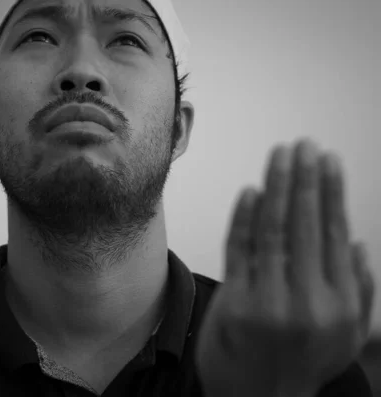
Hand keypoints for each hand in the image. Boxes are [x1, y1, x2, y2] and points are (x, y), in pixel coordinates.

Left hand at [195, 139, 374, 396]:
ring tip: (280, 156)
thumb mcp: (347, 337)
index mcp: (340, 303)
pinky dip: (244, 217)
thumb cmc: (300, 362)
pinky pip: (240, 250)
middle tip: (301, 146)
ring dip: (276, 187)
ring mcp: (268, 300)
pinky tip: (251, 191)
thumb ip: (359, 291)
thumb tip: (359, 245)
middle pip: (305, 224)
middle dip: (303, 178)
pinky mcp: (235, 302)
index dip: (330, 192)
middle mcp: (307, 300)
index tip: (326, 160)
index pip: (335, 233)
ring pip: (274, 230)